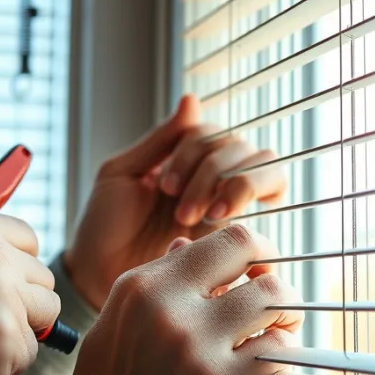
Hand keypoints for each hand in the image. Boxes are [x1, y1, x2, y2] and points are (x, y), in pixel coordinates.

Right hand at [0, 199, 60, 374]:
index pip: (25, 234)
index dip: (15, 252)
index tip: (4, 267)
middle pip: (41, 277)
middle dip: (23, 291)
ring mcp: (8, 306)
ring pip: (41, 315)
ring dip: (20, 325)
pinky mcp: (9, 347)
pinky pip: (26, 353)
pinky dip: (7, 359)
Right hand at [61, 226, 302, 374]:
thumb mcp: (119, 321)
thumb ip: (156, 283)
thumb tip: (189, 244)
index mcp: (143, 285)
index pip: (222, 239)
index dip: (254, 249)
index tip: (257, 268)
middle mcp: (169, 307)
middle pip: (253, 259)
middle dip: (272, 276)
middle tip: (274, 299)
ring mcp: (197, 347)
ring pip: (273, 301)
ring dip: (285, 315)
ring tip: (278, 331)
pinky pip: (277, 353)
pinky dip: (282, 355)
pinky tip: (268, 366)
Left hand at [64, 94, 286, 309]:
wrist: (99, 274)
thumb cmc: (105, 224)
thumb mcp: (122, 173)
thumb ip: (160, 140)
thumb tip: (193, 99)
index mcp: (184, 161)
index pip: (213, 131)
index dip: (194, 151)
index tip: (163, 186)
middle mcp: (212, 178)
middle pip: (242, 146)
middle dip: (212, 171)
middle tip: (179, 210)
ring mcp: (230, 204)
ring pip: (265, 166)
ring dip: (235, 184)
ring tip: (198, 217)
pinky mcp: (242, 234)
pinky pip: (274, 199)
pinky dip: (251, 198)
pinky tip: (218, 220)